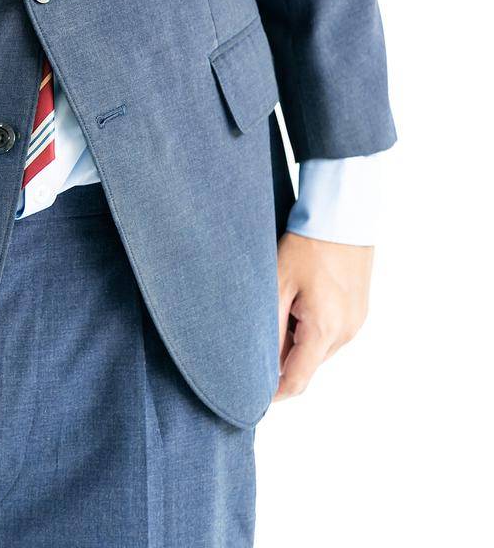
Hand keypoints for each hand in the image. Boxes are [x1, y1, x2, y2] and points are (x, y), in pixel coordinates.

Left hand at [273, 231, 373, 400]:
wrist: (342, 216)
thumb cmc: (307, 245)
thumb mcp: (277, 283)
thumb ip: (270, 328)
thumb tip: (262, 362)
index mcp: (324, 331)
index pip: (296, 381)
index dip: (272, 393)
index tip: (252, 396)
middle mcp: (345, 334)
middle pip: (306, 363)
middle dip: (282, 353)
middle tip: (262, 322)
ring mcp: (355, 322)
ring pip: (318, 346)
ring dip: (298, 335)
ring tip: (285, 298)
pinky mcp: (359, 311)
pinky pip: (331, 330)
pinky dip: (312, 323)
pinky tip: (303, 293)